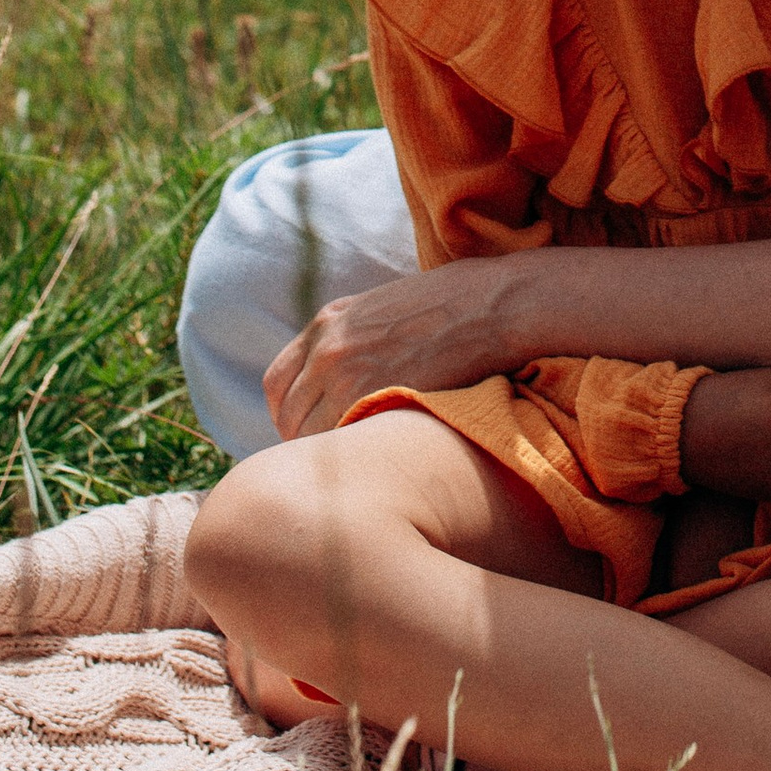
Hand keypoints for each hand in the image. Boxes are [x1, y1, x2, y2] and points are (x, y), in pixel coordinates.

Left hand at [262, 259, 531, 440]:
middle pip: (286, 414)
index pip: (277, 383)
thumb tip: (340, 377)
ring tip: (356, 465)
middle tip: (334, 461)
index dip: (289, 412)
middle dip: (303, 440)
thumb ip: (353, 337)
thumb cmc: (454, 306)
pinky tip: (374, 461)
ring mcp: (346, 371)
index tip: (310, 430)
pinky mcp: (371, 396)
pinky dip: (348, 457)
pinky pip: (337, 441)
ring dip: (325, 455)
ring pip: (306, 435)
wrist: (494, 304)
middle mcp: (327, 346)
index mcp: (328, 322)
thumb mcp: (386, 308)